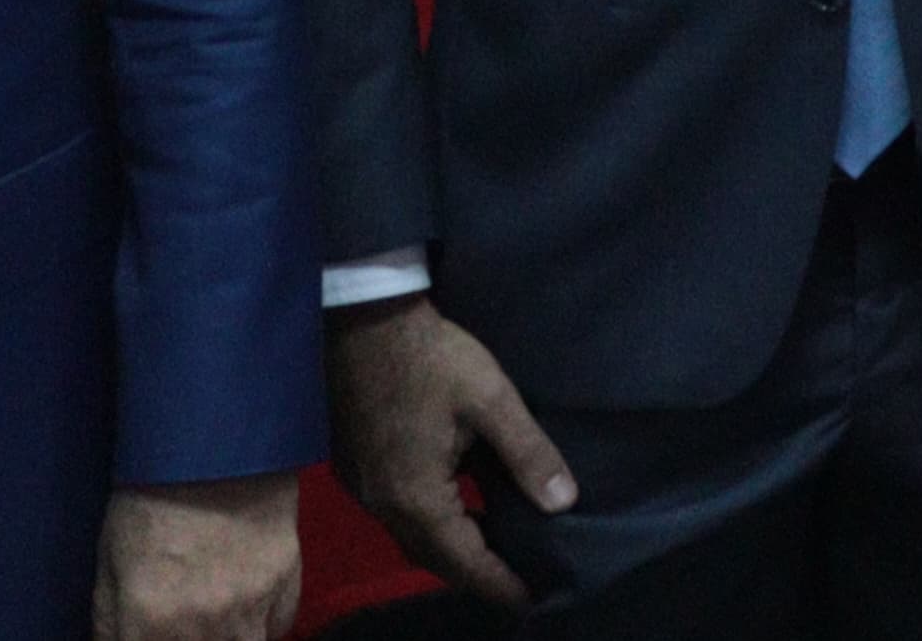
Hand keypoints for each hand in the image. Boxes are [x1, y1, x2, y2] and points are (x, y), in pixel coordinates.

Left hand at [94, 474, 296, 640]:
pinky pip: (276, 628)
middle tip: (179, 623)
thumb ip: (109, 620)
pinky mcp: (287, 584)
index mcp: (148, 623)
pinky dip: (261, 625)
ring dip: (227, 640)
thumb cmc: (152, 495)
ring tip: (211, 621)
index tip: (148, 631)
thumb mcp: (110, 558)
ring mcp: (250, 610)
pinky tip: (245, 603)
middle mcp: (202, 628)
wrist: (218, 443)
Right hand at [326, 295, 573, 607]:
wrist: (365, 319)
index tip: (533, 600)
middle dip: (477, 573)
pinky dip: (433, 523)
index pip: (463, 562)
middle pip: (434, 558)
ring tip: (497, 548)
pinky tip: (460, 506)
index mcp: (416, 498)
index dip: (500, 584)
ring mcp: (364, 488)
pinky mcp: (357, 468)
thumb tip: (564, 503)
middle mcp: (383, 506)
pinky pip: (399, 515)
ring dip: (453, 548)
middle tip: (519, 581)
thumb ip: (529, 454)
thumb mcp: (493, 401)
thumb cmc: (433, 358)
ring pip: (414, 538)